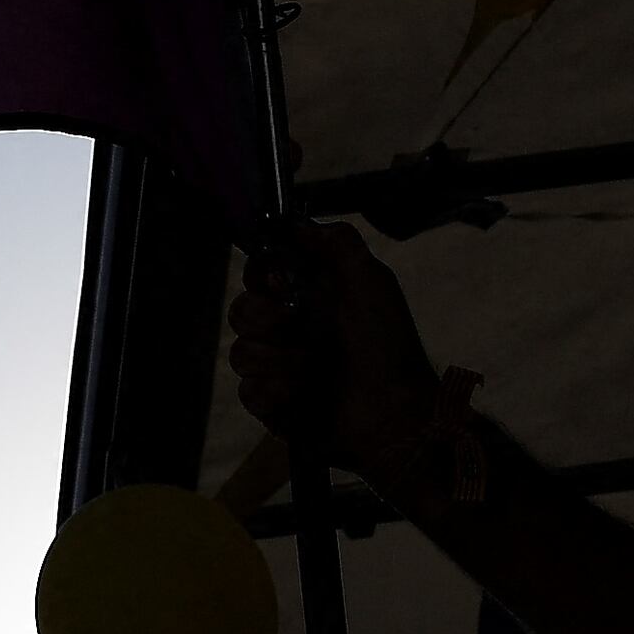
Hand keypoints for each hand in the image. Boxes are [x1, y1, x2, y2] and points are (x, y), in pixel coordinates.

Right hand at [229, 226, 467, 502]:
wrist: (393, 411)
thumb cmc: (385, 344)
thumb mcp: (371, 281)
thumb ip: (338, 244)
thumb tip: (297, 222)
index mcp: (309, 298)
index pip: (260, 275)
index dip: (262, 273)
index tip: (280, 279)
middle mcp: (289, 330)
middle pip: (241, 310)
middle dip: (264, 315)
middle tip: (295, 322)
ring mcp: (278, 369)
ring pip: (240, 351)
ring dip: (277, 357)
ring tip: (310, 367)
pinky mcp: (273, 404)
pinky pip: (248, 390)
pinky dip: (275, 390)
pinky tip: (301, 392)